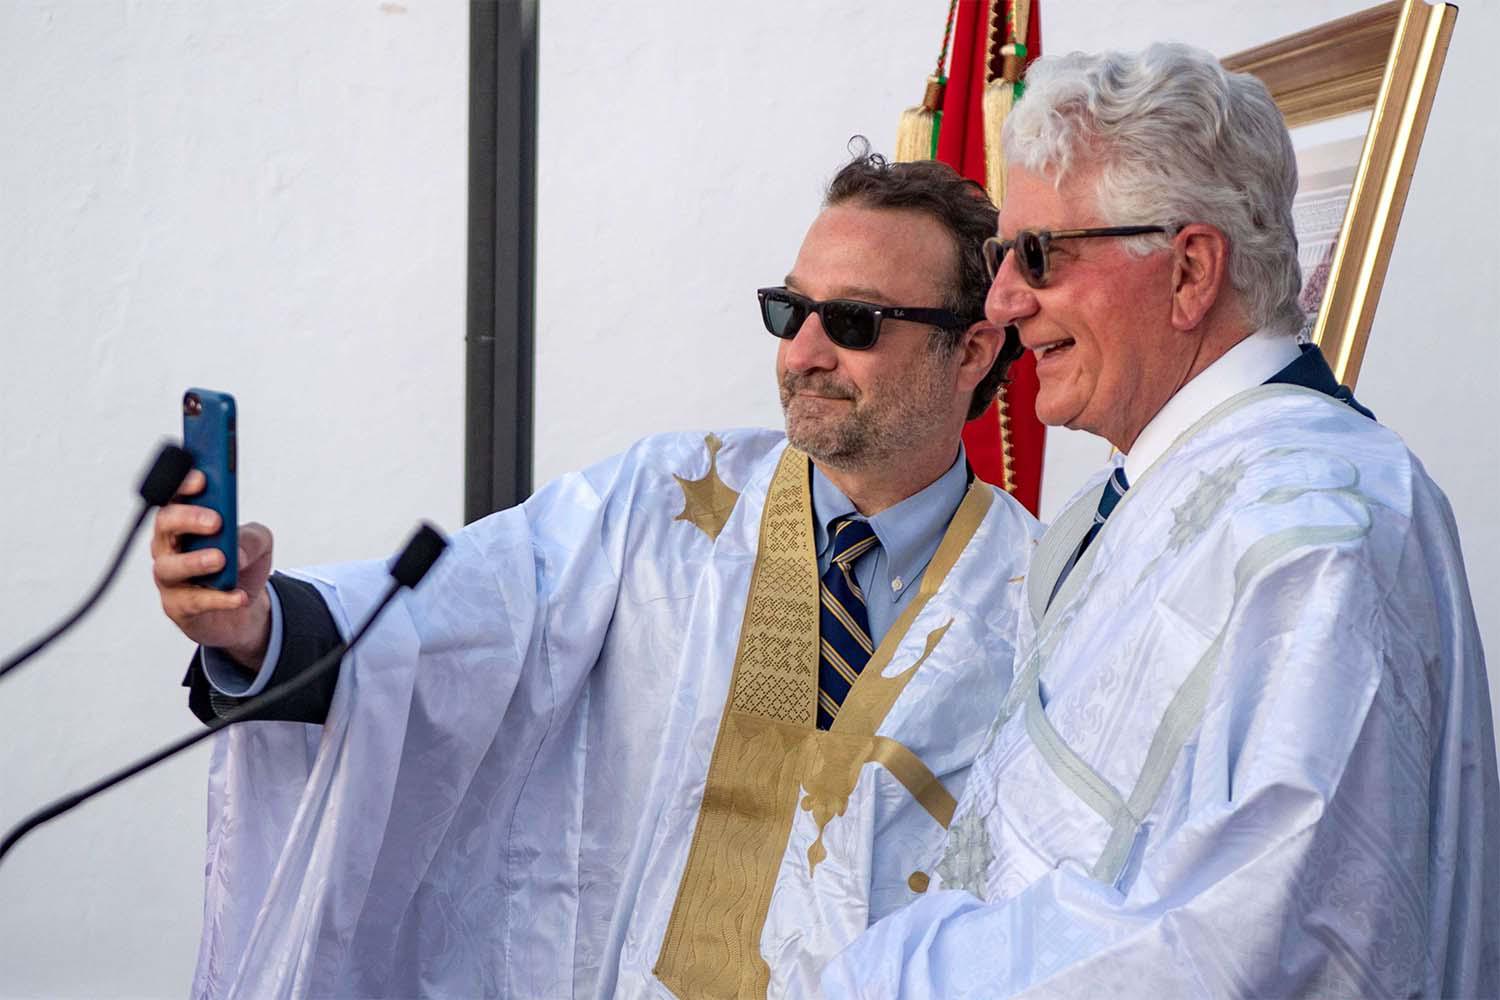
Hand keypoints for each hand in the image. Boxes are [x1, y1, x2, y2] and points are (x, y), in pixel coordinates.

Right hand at [151, 469, 274, 671]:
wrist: (243, 611)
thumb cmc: (241, 565)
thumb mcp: (259, 543)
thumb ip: (251, 538)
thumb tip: (235, 553)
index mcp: (185, 522)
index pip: (175, 496)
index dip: (183, 485)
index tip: (202, 479)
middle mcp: (169, 546)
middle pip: (165, 525)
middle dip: (188, 518)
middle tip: (215, 521)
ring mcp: (170, 578)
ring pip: (169, 566)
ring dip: (195, 561)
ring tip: (221, 559)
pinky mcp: (178, 607)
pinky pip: (192, 601)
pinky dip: (218, 598)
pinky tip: (239, 596)